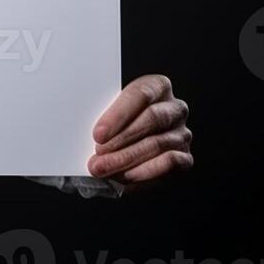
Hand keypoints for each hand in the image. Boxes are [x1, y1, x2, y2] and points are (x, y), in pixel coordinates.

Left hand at [86, 74, 191, 194]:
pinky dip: (144, 172)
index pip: (140, 94)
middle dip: (120, 140)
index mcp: (157, 86)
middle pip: (151, 119)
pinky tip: (124, 177)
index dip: (118, 114)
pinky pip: (169, 164)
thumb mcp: (110, 112)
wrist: (134, 145)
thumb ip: (104, 117)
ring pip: (157, 144)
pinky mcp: (185, 157)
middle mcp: (174, 108)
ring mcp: (182, 133)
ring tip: (103, 168)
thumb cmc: (118, 124)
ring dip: (126, 159)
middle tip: (97, 156)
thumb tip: (78, 125)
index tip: (98, 134)